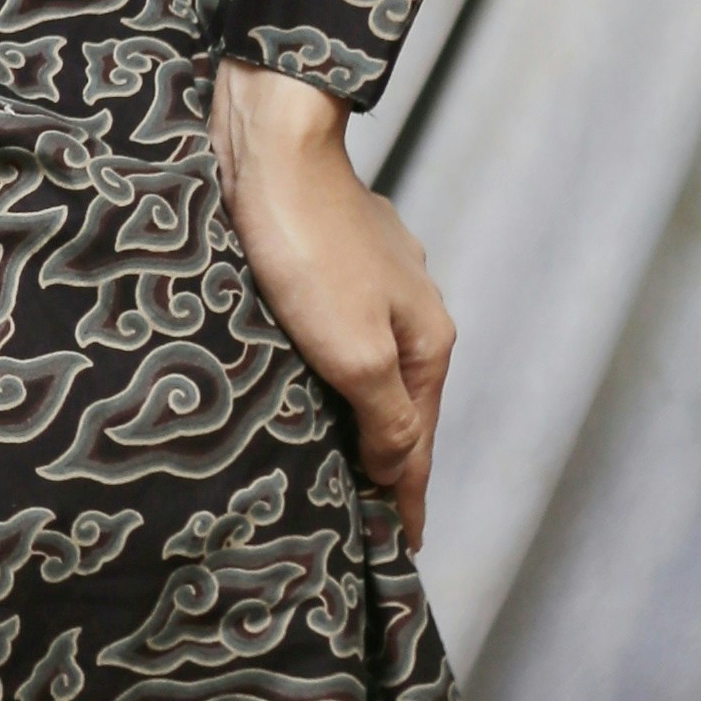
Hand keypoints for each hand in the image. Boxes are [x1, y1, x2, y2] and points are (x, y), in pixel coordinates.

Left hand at [210, 58, 452, 547]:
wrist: (273, 147)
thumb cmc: (307, 247)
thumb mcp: (353, 351)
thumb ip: (386, 416)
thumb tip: (399, 468)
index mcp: (426, 342)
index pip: (419, 445)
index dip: (407, 502)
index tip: (398, 553)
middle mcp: (412, 312)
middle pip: (403, 408)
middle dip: (388, 464)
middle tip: (369, 523)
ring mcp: (377, 281)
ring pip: (372, 368)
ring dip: (358, 416)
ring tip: (340, 464)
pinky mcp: (335, 259)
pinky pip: (343, 334)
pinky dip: (333, 372)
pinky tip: (308, 382)